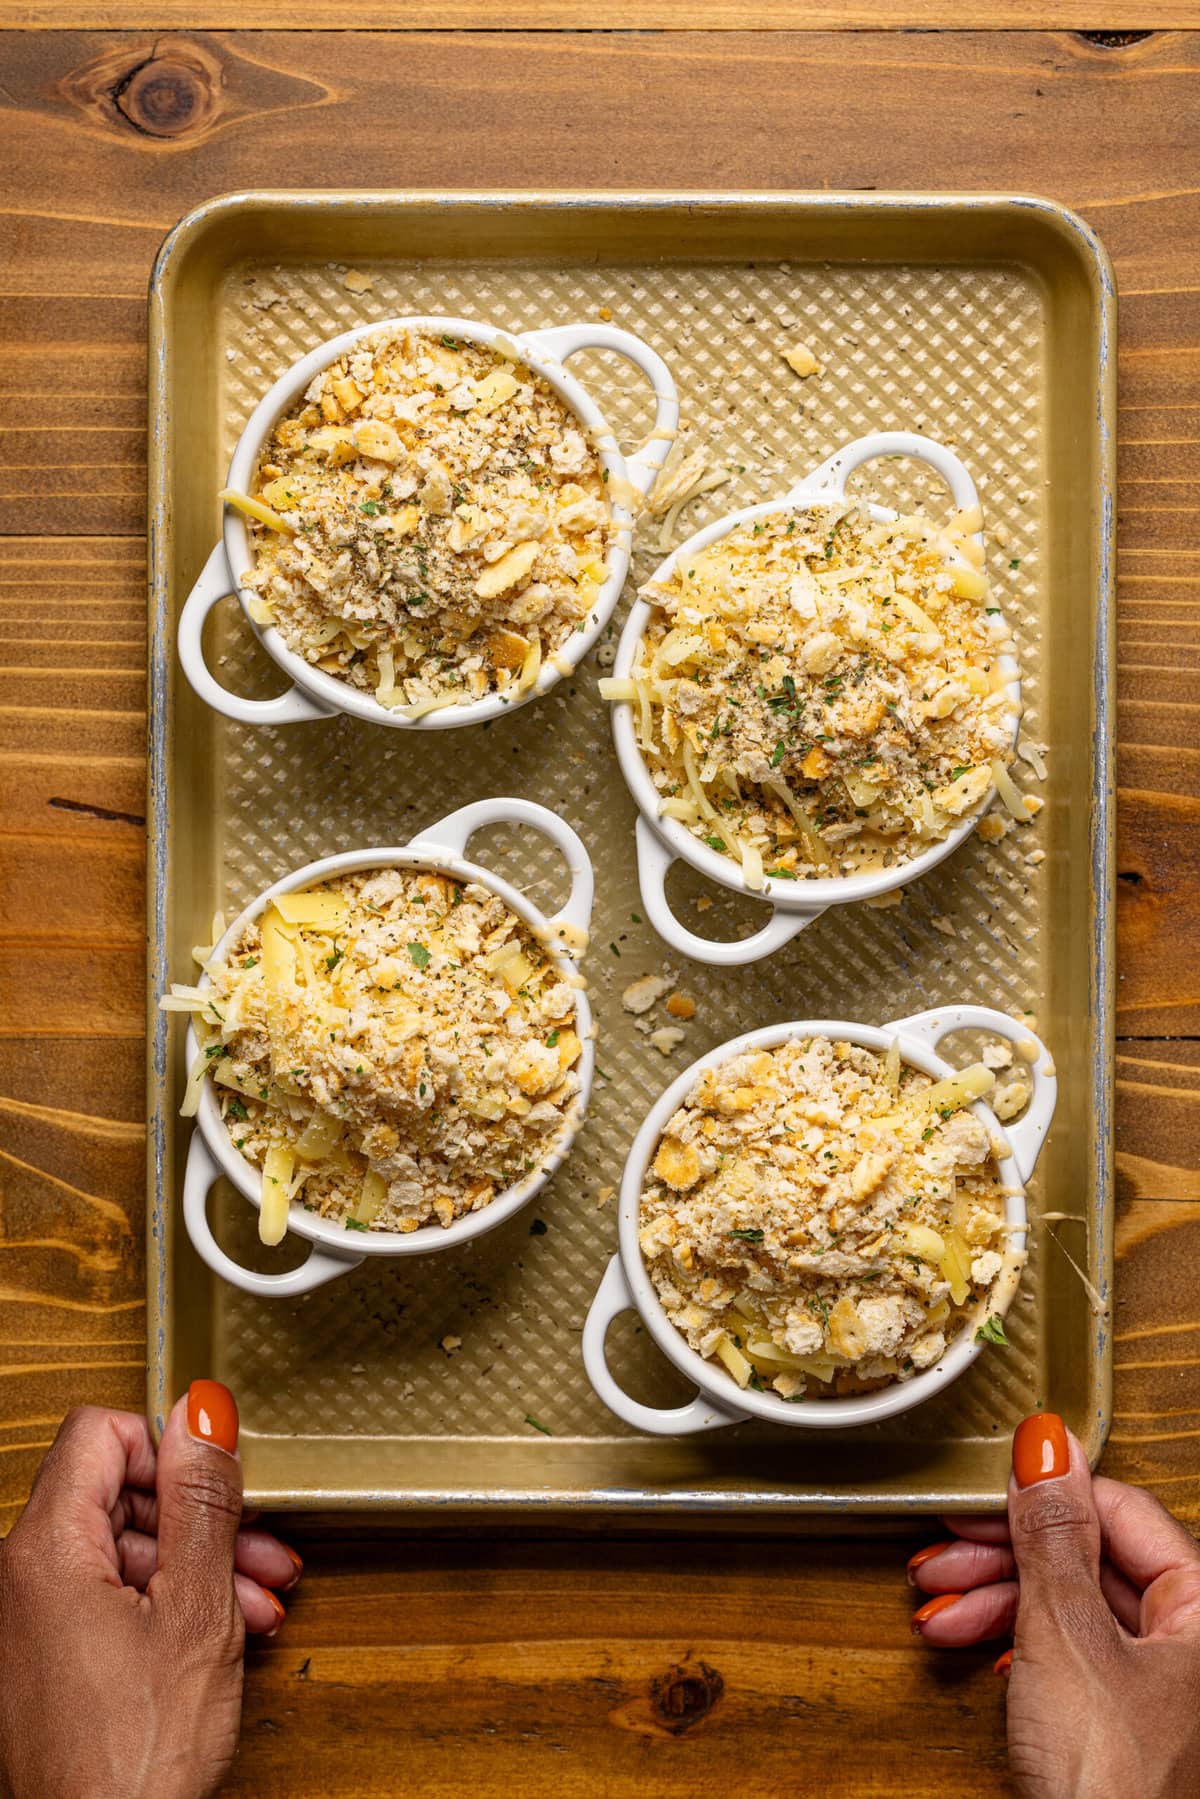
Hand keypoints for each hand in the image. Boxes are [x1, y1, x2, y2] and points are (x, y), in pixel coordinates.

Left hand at [0, 1382, 300, 1798]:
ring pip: (122, 1547)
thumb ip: (200, 1500)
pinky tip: (222, 1631)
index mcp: (46, 1547)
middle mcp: (23, 1575)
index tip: (217, 1483)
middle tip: (257, 1548)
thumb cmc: (136, 1759)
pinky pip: (111, 1596)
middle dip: (198, 1516)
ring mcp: (32, 1618)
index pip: (101, 1433)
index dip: (169, 1448)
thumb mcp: (196, 1607)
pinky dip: (170, 1603)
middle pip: (116, 1491)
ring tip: (256, 1600)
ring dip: (197, 1564)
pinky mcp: (48, 1656)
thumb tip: (201, 1413)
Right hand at [907, 1411, 1199, 1797]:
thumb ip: (1050, 1534)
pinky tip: (976, 1649)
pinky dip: (1016, 1647)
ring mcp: (1165, 1689)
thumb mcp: (1066, 1637)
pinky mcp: (1130, 1728)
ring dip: (996, 1602)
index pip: (1117, 1510)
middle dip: (1004, 1557)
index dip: (1040, 1497)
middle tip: (943, 1555)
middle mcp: (1194, 1642)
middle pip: (1090, 1559)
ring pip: (1073, 1609)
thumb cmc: (1116, 1787)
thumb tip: (1046, 1444)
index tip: (977, 1493)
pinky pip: (1071, 1657)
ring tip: (937, 1610)